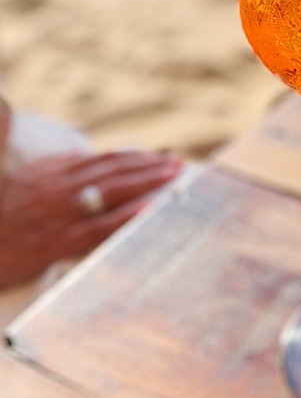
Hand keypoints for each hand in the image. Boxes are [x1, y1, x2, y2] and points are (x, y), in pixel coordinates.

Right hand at [0, 150, 181, 289]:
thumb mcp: (24, 180)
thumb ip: (54, 168)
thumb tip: (81, 155)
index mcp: (52, 172)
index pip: (102, 160)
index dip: (133, 156)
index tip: (157, 155)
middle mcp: (60, 188)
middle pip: (113, 170)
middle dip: (148, 165)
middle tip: (177, 163)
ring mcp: (61, 214)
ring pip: (111, 191)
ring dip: (146, 181)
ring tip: (173, 175)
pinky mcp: (57, 242)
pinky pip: (98, 226)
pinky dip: (126, 216)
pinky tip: (149, 208)